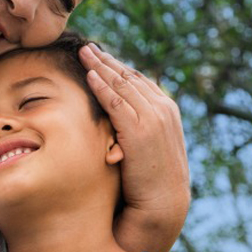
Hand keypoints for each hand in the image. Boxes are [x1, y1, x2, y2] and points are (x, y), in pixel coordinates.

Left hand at [79, 43, 190, 251]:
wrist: (164, 203)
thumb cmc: (150, 181)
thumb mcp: (147, 147)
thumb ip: (135, 129)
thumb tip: (117, 125)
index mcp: (167, 110)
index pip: (139, 81)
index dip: (118, 68)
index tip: (100, 57)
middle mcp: (163, 109)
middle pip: (129, 77)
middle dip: (107, 60)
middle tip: (88, 48)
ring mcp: (153, 117)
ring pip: (122, 85)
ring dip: (101, 67)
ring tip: (84, 54)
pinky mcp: (140, 129)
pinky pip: (116, 101)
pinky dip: (102, 86)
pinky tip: (88, 75)